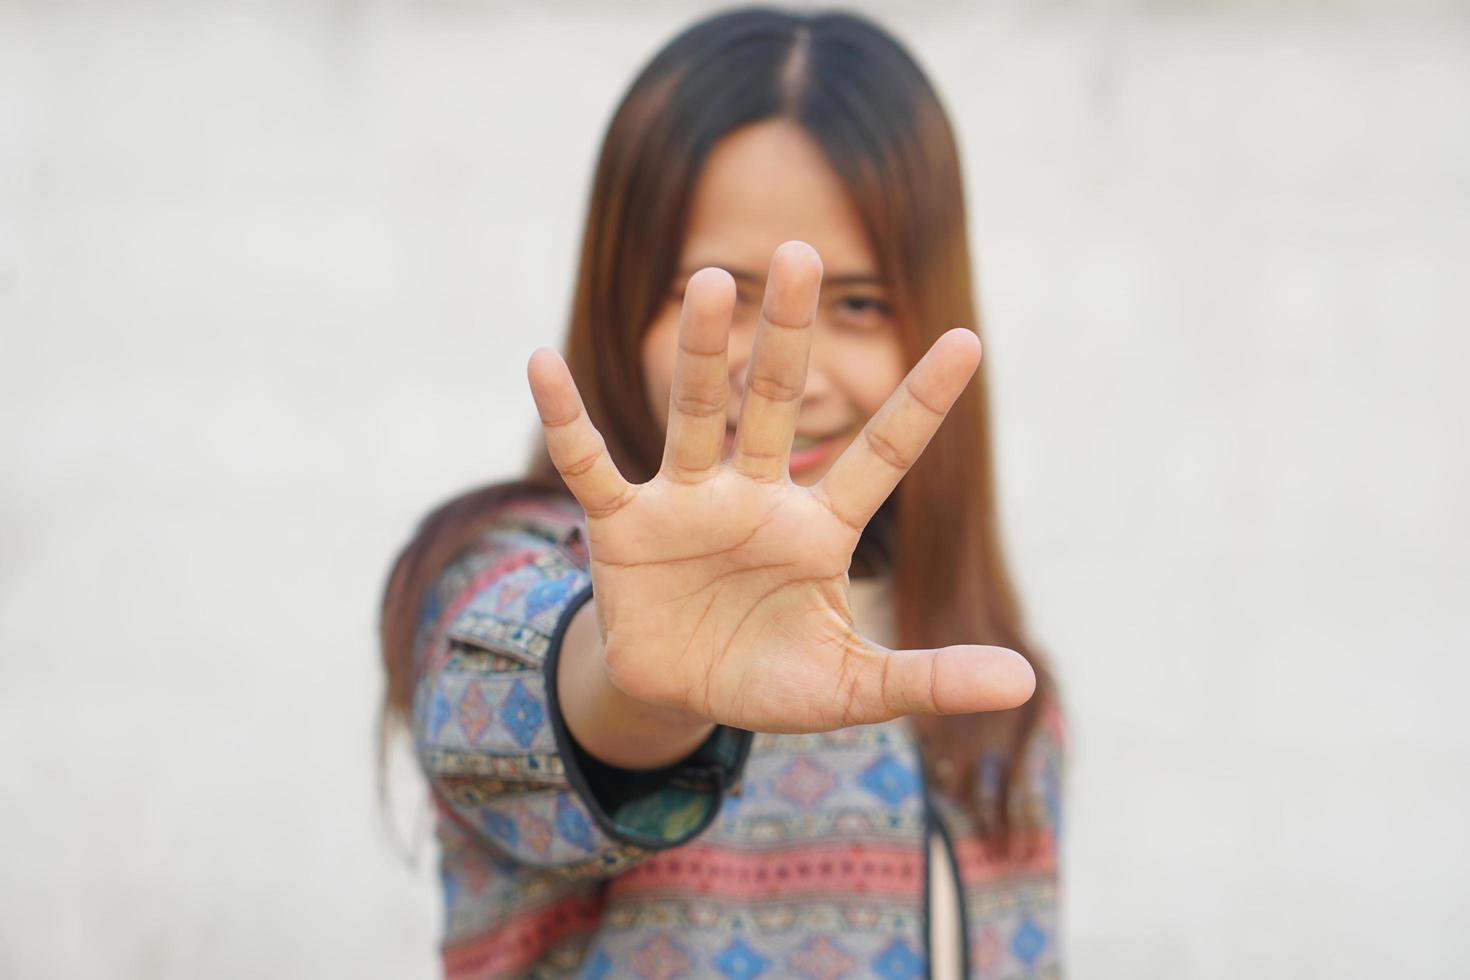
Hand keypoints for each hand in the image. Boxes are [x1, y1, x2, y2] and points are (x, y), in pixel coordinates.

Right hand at [526, 240, 1034, 733]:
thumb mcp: (854, 686)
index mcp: (818, 528)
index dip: (921, 404)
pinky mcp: (623, 525)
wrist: (682, 693)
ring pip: (693, 416)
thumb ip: (928, 677)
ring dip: (700, 354)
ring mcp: (685, 503)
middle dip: (786, 335)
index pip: (879, 455)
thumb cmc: (773, 676)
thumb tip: (1026, 681)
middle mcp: (752, 497)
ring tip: (711, 284)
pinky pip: (590, 464)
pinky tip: (542, 361)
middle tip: (801, 255)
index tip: (970, 340)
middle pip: (772, 403)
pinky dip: (568, 419)